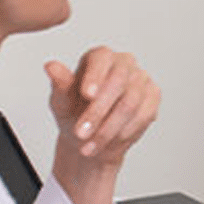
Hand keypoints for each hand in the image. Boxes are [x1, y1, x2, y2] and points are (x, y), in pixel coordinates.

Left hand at [45, 46, 160, 165]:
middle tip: (81, 133)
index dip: (95, 76)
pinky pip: (143, 114)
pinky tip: (110, 141)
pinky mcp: (153, 96)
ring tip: (90, 145)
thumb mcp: (61, 102)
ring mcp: (141, 79)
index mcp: (99, 57)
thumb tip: (51, 67)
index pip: (101, 58)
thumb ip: (59, 84)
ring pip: (130, 102)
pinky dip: (124, 132)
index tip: (87, 95)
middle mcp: (123, 63)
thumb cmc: (75, 113)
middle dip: (99, 111)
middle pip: (118, 81)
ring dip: (108, 128)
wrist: (91, 136)